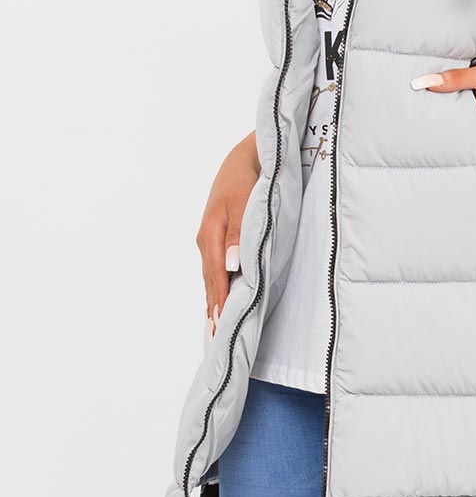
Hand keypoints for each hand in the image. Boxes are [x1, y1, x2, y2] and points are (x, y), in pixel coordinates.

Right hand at [195, 129, 260, 336]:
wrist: (245, 158)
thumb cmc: (247, 180)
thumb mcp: (244, 203)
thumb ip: (238, 234)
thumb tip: (231, 265)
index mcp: (211, 235)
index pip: (217, 276)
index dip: (220, 301)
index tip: (221, 325)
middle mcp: (207, 241)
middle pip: (210, 281)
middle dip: (213, 308)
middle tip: (217, 337)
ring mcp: (210, 239)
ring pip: (211, 276)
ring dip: (212, 299)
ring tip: (215, 325)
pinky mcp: (216, 237)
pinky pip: (214, 268)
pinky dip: (215, 286)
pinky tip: (217, 297)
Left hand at [411, 63, 475, 169]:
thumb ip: (456, 78)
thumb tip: (423, 83)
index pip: (446, 128)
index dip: (434, 131)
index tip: (421, 133)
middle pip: (457, 144)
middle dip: (445, 143)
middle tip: (427, 145)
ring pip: (472, 157)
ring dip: (463, 155)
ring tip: (445, 155)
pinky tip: (473, 159)